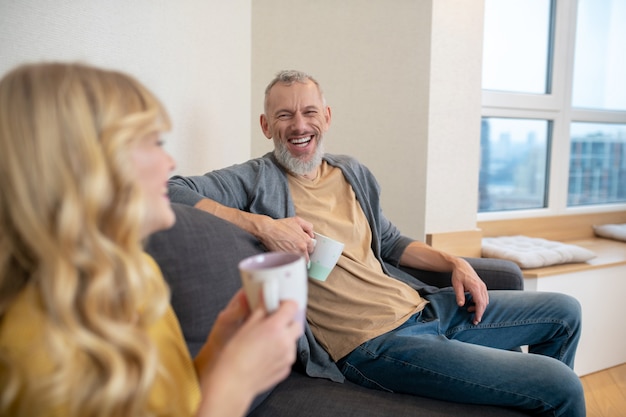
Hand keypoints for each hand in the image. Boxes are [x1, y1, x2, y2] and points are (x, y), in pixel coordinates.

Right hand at [194, 294, 301, 416]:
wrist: (233, 382)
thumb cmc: (235, 354)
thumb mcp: (246, 326)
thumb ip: (261, 310)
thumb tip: (266, 296)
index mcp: (276, 327)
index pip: (292, 306)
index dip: (285, 304)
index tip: (278, 306)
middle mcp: (286, 341)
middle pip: (297, 324)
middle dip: (288, 321)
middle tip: (273, 323)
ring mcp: (288, 357)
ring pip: (292, 341)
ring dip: (284, 337)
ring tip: (266, 342)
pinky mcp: (286, 369)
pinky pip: (287, 355)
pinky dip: (280, 352)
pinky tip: (265, 355)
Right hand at [257, 216, 315, 261]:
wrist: (268, 230)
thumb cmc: (281, 225)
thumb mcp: (297, 220)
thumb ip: (308, 227)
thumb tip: (312, 235)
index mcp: (305, 240)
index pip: (312, 248)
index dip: (307, 247)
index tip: (303, 246)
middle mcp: (301, 248)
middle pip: (307, 257)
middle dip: (303, 255)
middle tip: (297, 251)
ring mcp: (293, 254)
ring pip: (299, 261)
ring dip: (296, 258)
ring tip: (291, 253)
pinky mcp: (285, 258)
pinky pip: (290, 262)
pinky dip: (289, 260)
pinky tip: (285, 254)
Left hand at [450, 259, 488, 324]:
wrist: (462, 265)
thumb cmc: (458, 275)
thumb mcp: (456, 285)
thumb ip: (459, 295)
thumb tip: (461, 305)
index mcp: (475, 287)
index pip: (480, 303)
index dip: (479, 312)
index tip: (476, 320)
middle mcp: (481, 287)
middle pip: (484, 303)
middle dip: (480, 313)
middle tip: (474, 321)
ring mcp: (483, 286)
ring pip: (485, 301)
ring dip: (479, 307)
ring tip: (469, 310)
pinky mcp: (482, 286)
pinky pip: (484, 297)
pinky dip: (480, 303)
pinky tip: (472, 303)